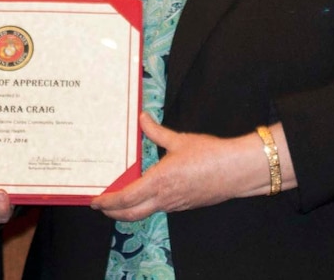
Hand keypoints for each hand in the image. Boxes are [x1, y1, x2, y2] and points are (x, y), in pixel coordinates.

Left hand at [90, 113, 254, 221]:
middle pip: (131, 214)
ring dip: (129, 210)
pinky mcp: (184, 205)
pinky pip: (159, 208)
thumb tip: (142, 118)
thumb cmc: (210, 154)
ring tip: (119, 201)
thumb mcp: (180, 140)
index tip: (95, 201)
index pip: (125, 199)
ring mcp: (175, 205)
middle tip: (101, 206)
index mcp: (158, 182)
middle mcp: (164, 198)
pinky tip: (145, 194)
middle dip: (113, 212)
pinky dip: (145, 205)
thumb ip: (156, 132)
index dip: (108, 202)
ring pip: (145, 212)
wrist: (237, 171)